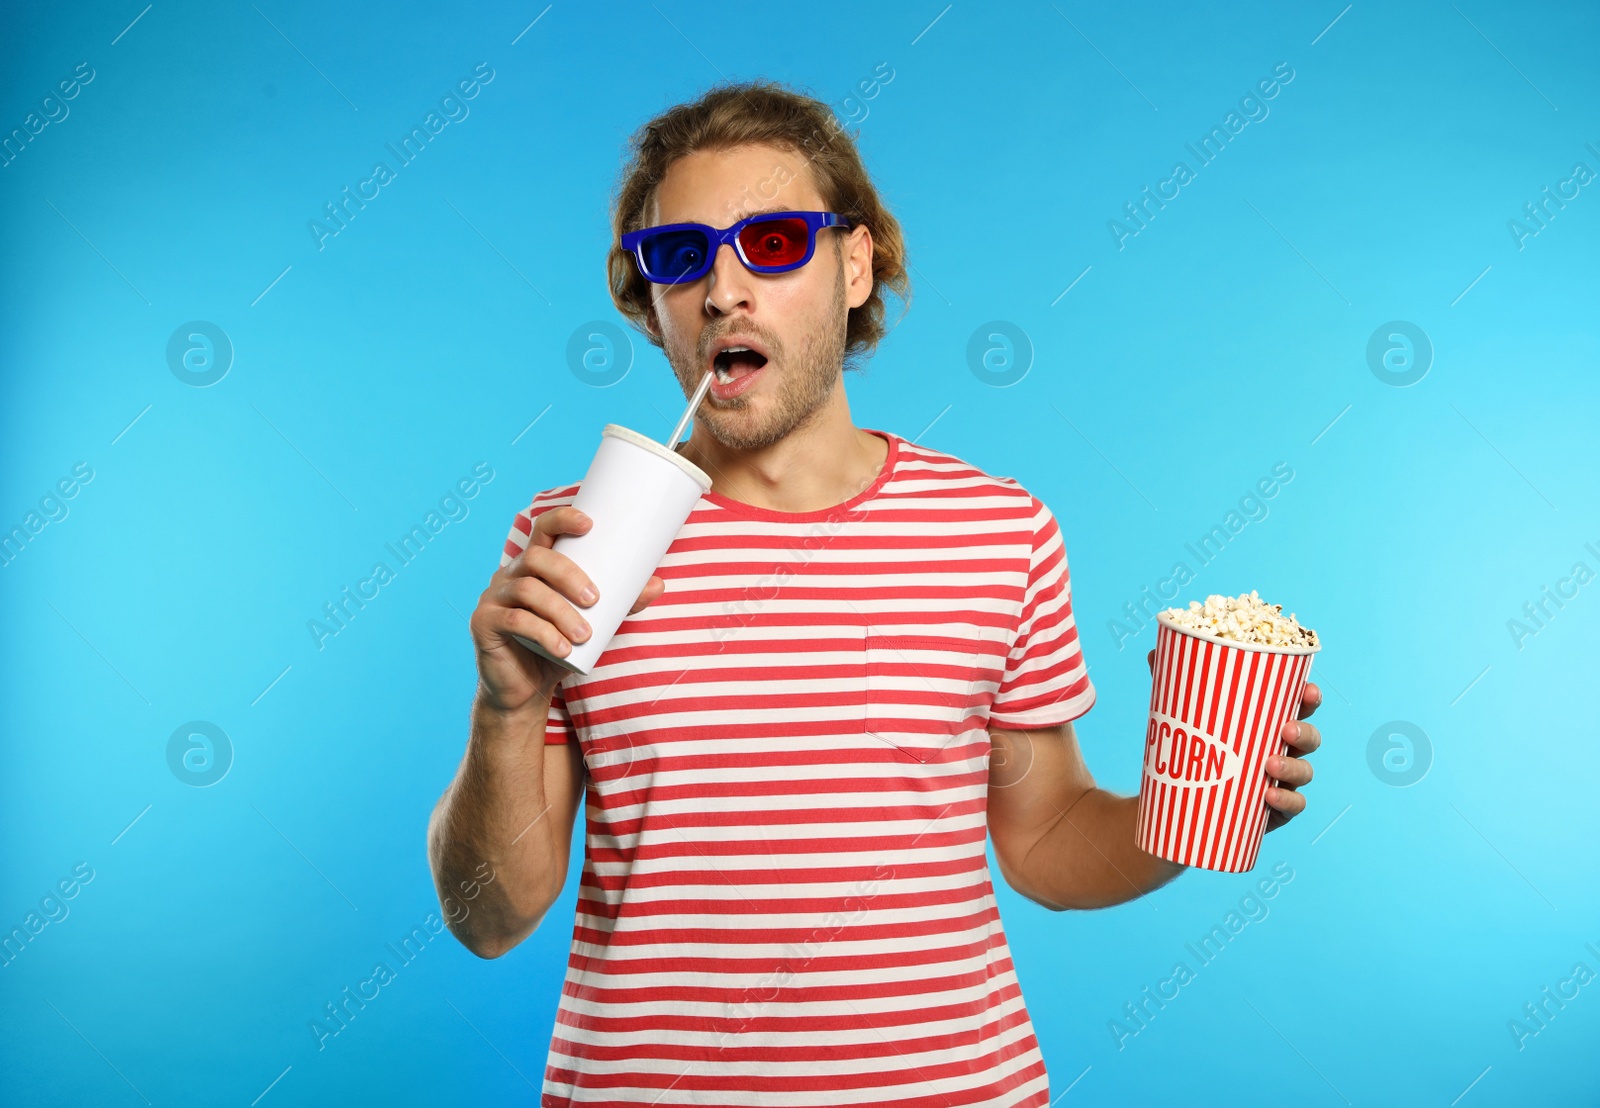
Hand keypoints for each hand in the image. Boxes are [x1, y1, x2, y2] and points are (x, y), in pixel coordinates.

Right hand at [471, 506, 666, 714]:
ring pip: (527, 590)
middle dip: (568, 574)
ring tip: (585, 634)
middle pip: (536, 558)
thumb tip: (659, 584)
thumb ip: (621, 604)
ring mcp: (493, 597)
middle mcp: (509, 574)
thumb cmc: (560, 649)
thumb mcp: (594, 624)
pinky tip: (562, 649)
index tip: (589, 523)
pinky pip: (514, 620)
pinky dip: (543, 634)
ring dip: (560, 611)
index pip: (543, 530)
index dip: (562, 519)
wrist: (525, 691)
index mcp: (533, 566)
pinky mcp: (484, 623)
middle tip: (595, 598)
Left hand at [1146, 649, 1321, 832]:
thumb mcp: (1187, 716)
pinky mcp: (1274, 808)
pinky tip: (1269, 796)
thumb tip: (1154, 653)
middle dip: (1305, 732)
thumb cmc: (1199, 748)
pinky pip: (1293, 805)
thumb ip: (1175, 687)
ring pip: (1304, 772)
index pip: (1298, 706)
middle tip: (1286, 729)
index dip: (1309, 698)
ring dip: (1294, 768)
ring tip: (1270, 765)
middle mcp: (1281, 749)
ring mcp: (1281, 780)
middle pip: (1309, 738)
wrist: (1186, 799)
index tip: (1308, 690)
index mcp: (1268, 722)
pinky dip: (1287, 800)